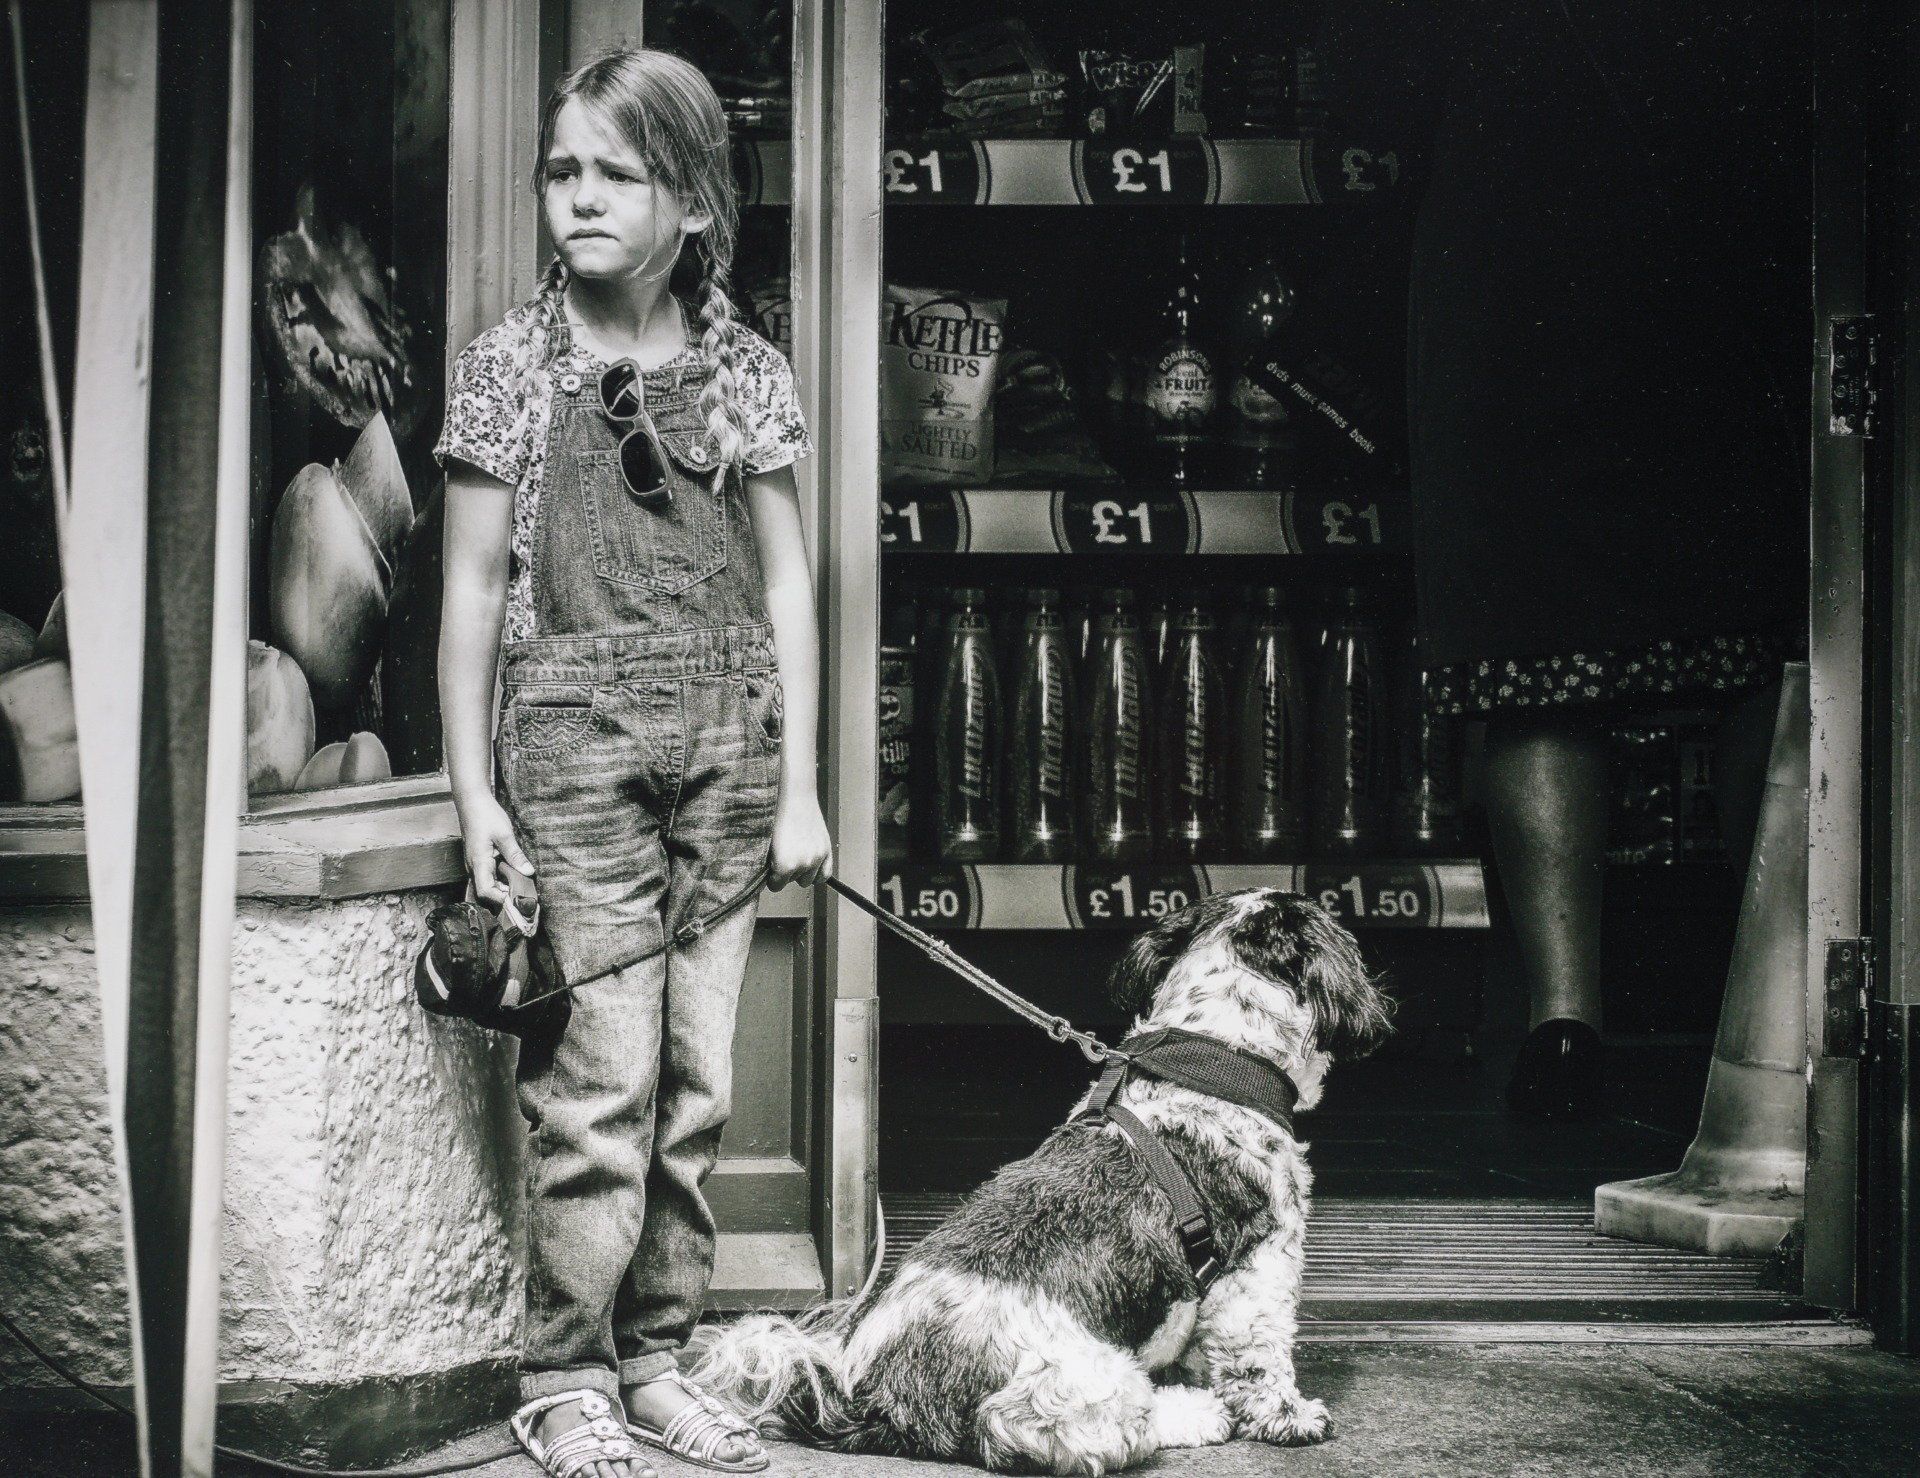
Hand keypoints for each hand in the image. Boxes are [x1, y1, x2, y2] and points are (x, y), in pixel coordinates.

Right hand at [455, 791, 533, 906]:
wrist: (472, 801)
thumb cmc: (485, 815)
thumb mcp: (504, 834)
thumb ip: (515, 855)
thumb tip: (528, 872)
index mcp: (478, 862)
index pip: (485, 891)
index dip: (500, 899)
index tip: (518, 900)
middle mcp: (474, 867)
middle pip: (486, 892)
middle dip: (505, 896)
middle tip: (525, 896)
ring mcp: (475, 864)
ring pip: (488, 884)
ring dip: (504, 888)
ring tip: (523, 887)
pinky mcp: (479, 859)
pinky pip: (489, 876)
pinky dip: (501, 879)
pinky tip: (514, 875)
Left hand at [767, 794, 831, 889]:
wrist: (795, 798)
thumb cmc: (776, 817)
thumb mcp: (767, 844)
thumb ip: (770, 863)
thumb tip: (771, 873)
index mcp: (784, 865)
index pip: (776, 886)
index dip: (772, 878)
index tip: (771, 869)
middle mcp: (803, 865)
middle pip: (792, 881)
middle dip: (787, 873)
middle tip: (783, 857)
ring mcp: (817, 858)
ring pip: (808, 879)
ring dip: (802, 871)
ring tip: (796, 856)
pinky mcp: (826, 850)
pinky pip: (825, 874)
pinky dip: (818, 873)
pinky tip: (811, 864)